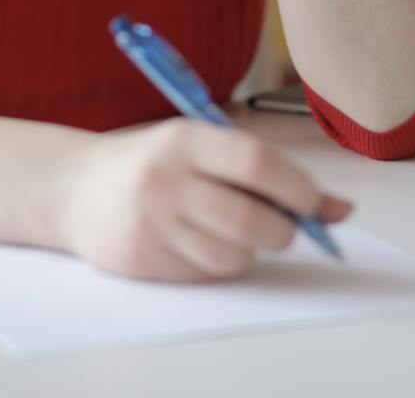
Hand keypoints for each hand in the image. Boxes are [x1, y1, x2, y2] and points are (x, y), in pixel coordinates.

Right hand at [57, 119, 355, 281]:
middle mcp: (166, 179)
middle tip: (283, 227)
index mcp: (186, 138)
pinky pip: (205, 275)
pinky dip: (217, 263)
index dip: (297, 188)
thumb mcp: (203, 148)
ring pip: (232, 256)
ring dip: (248, 250)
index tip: (314, 203)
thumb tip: (340, 210)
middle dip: (282, 231)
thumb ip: (268, 172)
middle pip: (250, 221)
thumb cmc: (155, 163)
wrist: (74, 188)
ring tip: (231, 229)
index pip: (256, 163)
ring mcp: (151, 223)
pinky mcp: (141, 259)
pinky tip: (197, 242)